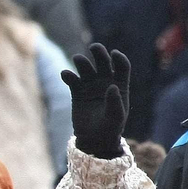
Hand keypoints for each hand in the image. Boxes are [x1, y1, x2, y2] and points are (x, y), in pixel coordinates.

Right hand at [62, 43, 129, 158]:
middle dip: (99, 52)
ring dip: (82, 61)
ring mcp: (90, 85)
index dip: (119, 58)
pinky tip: (65, 74)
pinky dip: (68, 74)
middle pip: (103, 61)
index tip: (114, 54)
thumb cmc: (110, 129)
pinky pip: (72, 79)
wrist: (94, 140)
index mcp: (119, 84)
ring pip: (85, 67)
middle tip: (94, 48)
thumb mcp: (116, 118)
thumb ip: (115, 103)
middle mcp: (105, 81)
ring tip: (78, 60)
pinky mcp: (76, 91)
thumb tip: (112, 86)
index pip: (121, 66)